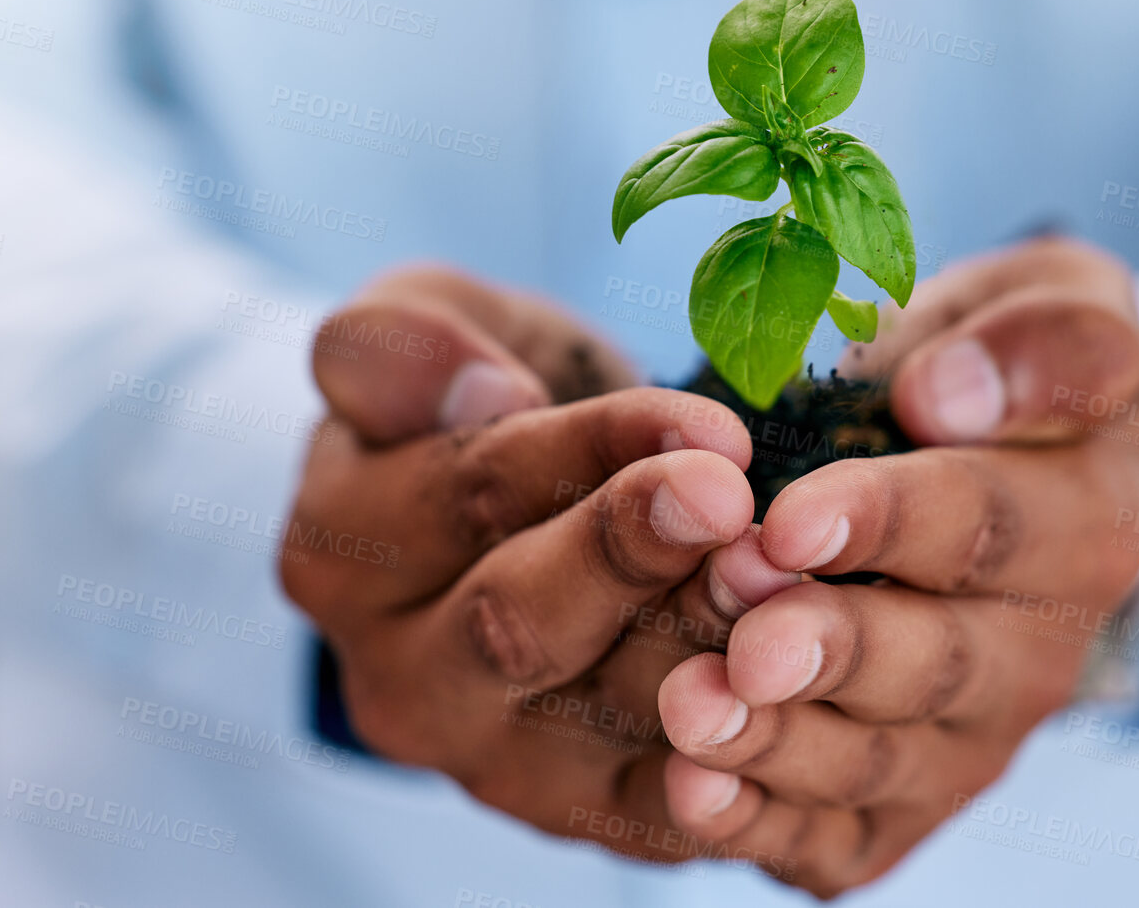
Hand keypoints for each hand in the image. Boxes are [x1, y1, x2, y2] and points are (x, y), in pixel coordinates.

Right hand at [280, 266, 803, 863]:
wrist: (522, 517)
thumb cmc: (485, 395)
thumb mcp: (424, 326)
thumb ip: (405, 343)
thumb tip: (481, 392)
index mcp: (340, 550)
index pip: (472, 491)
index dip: (593, 454)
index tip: (710, 429)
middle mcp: (397, 677)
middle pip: (517, 626)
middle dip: (636, 562)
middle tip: (741, 511)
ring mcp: (486, 760)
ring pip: (601, 720)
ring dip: (704, 657)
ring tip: (793, 593)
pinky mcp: (576, 812)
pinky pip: (653, 809)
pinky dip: (729, 775)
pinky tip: (797, 715)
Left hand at [656, 237, 1138, 895]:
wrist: (1010, 471)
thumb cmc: (1006, 373)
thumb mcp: (1059, 306)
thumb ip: (1039, 339)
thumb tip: (947, 392)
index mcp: (1082, 521)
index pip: (988, 527)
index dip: (888, 525)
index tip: (788, 520)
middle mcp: (1040, 647)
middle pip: (938, 664)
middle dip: (833, 652)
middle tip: (741, 638)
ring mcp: (973, 734)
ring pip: (882, 759)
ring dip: (782, 744)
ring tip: (691, 713)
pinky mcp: (908, 795)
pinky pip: (845, 831)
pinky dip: (767, 824)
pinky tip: (690, 795)